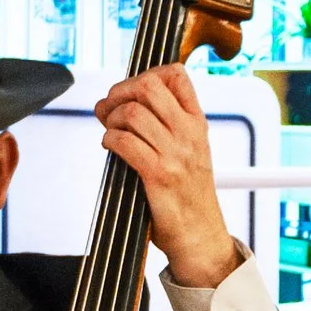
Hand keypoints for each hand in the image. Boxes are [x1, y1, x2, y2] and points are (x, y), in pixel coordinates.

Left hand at [96, 63, 239, 289]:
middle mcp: (189, 133)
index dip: (146, 74)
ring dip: (111, 119)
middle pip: (149, 86)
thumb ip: (162, 125)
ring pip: (132, 113)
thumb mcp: (187, 151)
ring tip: (111, 132)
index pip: (177, 75)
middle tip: (110, 108)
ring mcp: (175, 154)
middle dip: (120, 92)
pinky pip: (125, 142)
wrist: (201, 235)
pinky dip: (110, 140)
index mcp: (197, 123)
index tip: (131, 92)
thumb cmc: (188, 195)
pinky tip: (111, 147)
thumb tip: (114, 101)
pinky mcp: (159, 175)